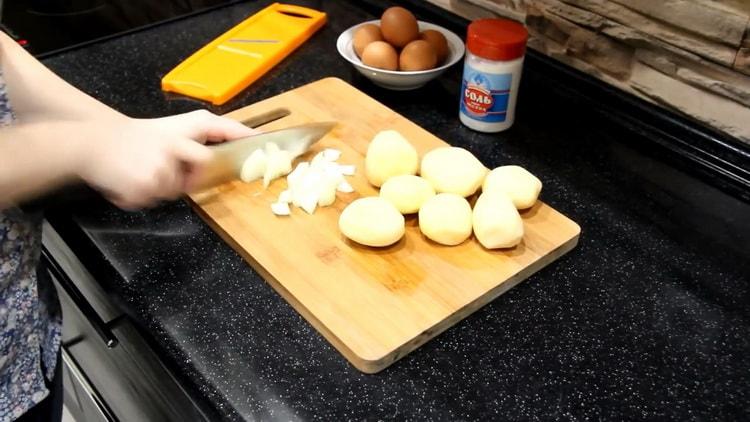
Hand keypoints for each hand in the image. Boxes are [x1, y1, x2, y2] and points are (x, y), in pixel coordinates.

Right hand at [78, 110, 255, 208]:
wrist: (94, 142)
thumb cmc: (137, 137)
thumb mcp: (171, 131)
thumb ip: (197, 142)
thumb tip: (223, 161)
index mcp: (182, 129)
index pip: (221, 130)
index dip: (242, 136)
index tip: (262, 143)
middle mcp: (175, 145)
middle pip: (203, 165)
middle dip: (191, 174)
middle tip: (166, 167)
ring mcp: (160, 167)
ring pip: (176, 189)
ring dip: (163, 186)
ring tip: (142, 169)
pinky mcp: (146, 187)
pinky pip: (155, 199)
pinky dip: (144, 194)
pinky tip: (132, 178)